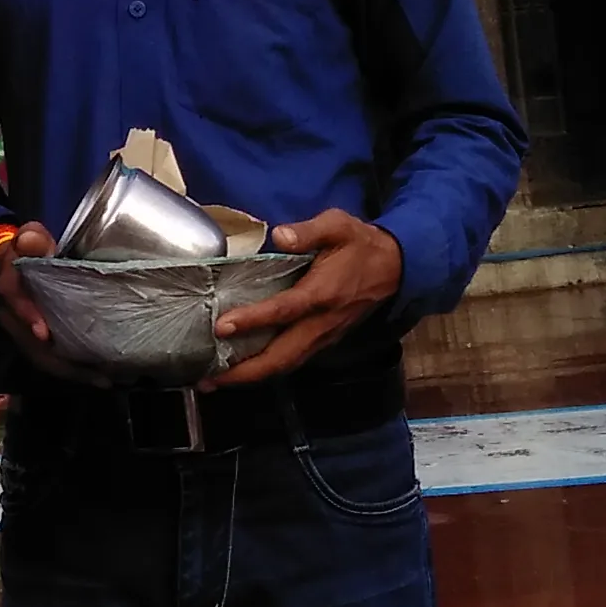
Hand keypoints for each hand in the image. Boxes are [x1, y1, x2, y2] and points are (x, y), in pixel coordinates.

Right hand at [0, 222, 107, 387]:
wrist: (11, 265)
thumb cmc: (28, 250)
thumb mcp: (30, 237)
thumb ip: (32, 238)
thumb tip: (29, 240)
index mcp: (9, 287)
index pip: (13, 300)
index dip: (27, 315)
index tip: (43, 333)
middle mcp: (10, 315)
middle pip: (29, 343)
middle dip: (59, 360)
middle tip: (93, 371)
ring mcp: (20, 333)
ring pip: (40, 357)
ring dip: (70, 371)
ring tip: (102, 378)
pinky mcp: (31, 343)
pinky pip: (49, 361)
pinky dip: (72, 371)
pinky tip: (98, 377)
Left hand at [202, 209, 402, 388]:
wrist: (396, 267)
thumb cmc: (361, 245)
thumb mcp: (339, 225)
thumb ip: (309, 231)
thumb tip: (280, 235)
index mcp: (322, 293)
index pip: (283, 311)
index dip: (252, 320)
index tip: (222, 327)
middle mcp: (322, 322)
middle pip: (282, 356)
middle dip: (245, 372)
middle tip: (209, 379)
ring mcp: (325, 336)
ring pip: (287, 364)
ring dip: (253, 376)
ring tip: (218, 381)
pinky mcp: (325, 340)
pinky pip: (294, 360)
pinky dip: (268, 369)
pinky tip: (246, 369)